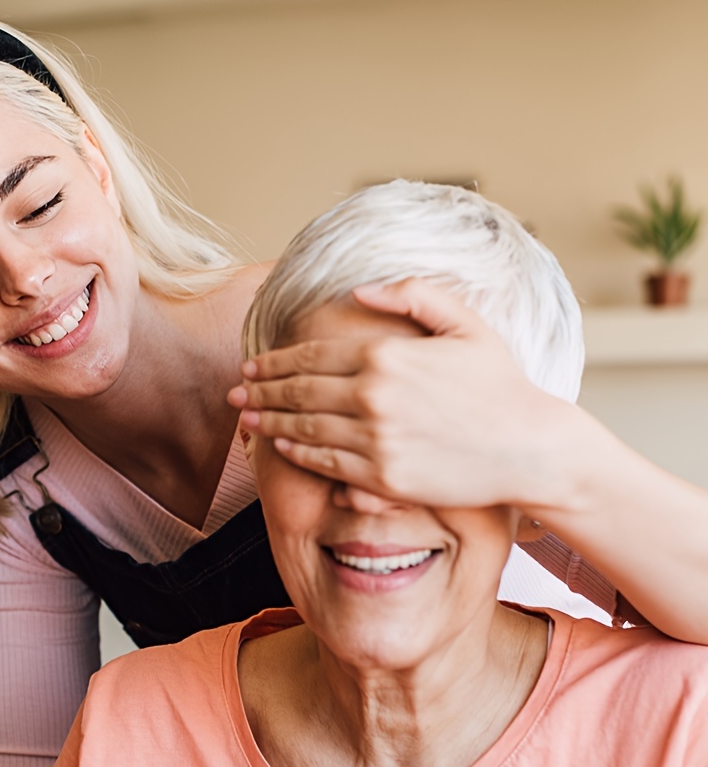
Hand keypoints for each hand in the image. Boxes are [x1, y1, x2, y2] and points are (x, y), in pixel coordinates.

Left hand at [227, 280, 575, 512]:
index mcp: (387, 356)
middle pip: (298, 393)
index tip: (253, 365)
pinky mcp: (382, 478)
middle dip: (260, 392)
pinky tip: (281, 448)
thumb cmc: (502, 385)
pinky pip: (325, 465)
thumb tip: (359, 288)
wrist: (530, 448)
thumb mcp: (466, 325)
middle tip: (235, 392)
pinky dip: (296, 454)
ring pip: (304, 430)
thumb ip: (414, 296)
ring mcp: (375, 440)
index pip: (311, 356)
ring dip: (268, 424)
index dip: (275, 362)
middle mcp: (373, 396)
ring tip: (245, 419)